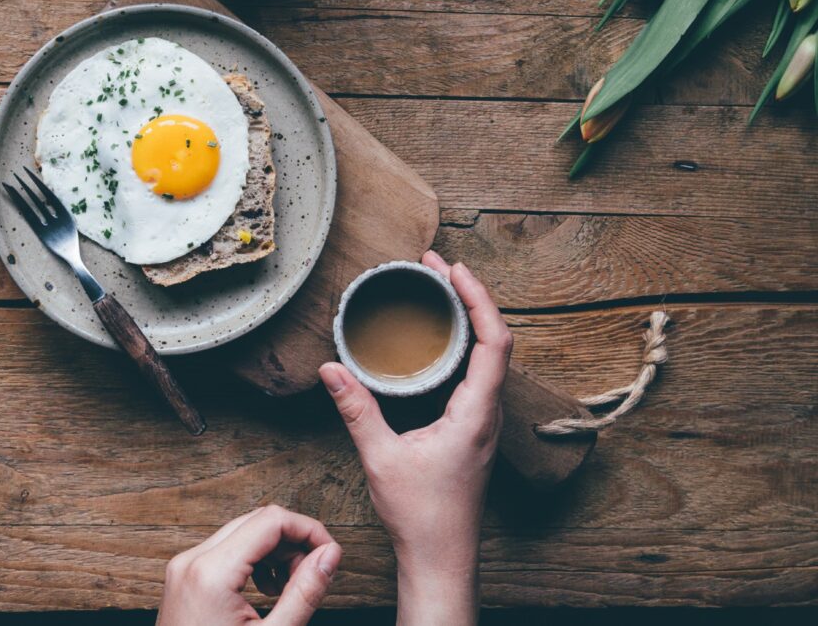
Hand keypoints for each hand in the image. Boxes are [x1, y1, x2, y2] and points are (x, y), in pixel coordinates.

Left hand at [157, 505, 342, 625]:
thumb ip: (305, 592)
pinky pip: (226, 550)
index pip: (271, 520)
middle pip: (257, 521)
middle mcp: (191, 561)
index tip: (330, 554)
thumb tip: (330, 554)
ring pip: (242, 532)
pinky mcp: (184, 577)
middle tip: (313, 575)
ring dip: (275, 551)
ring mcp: (183, 568)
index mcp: (211, 573)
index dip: (309, 530)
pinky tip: (268, 590)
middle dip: (293, 541)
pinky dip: (254, 560)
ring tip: (289, 589)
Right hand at [319, 252, 511, 625]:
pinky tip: (437, 342)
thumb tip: (331, 369)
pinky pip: (478, 375)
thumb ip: (357, 410)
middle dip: (468, 297)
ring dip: (468, 320)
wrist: (442, 556)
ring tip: (438, 292)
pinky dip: (462, 345)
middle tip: (435, 269)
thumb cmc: (421, 515)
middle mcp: (489, 413)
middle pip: (495, 340)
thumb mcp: (381, 457)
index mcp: (476, 413)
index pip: (493, 340)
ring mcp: (485, 423)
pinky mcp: (474, 430)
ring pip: (489, 357)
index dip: (477, 298)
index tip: (452, 270)